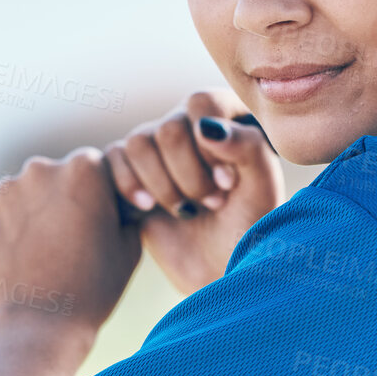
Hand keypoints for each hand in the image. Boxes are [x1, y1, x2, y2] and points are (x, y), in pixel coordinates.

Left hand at [0, 146, 141, 333]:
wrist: (38, 327)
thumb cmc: (92, 291)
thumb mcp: (128, 248)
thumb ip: (123, 211)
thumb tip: (118, 200)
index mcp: (84, 170)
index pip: (90, 168)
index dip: (92, 194)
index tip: (90, 222)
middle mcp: (41, 169)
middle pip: (50, 177)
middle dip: (55, 200)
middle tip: (60, 242)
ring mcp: (5, 189)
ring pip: (18, 195)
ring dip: (25, 214)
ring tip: (33, 255)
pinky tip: (10, 257)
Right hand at [103, 89, 284, 294]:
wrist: (220, 272)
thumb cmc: (251, 230)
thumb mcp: (264, 188)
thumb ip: (248, 146)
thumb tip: (203, 126)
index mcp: (226, 118)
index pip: (200, 103)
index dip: (210, 146)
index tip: (228, 184)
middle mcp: (190, 126)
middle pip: (168, 128)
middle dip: (189, 175)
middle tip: (211, 203)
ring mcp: (158, 150)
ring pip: (138, 142)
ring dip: (163, 185)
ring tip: (186, 210)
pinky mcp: (131, 172)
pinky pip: (113, 158)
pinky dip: (130, 185)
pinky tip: (149, 208)